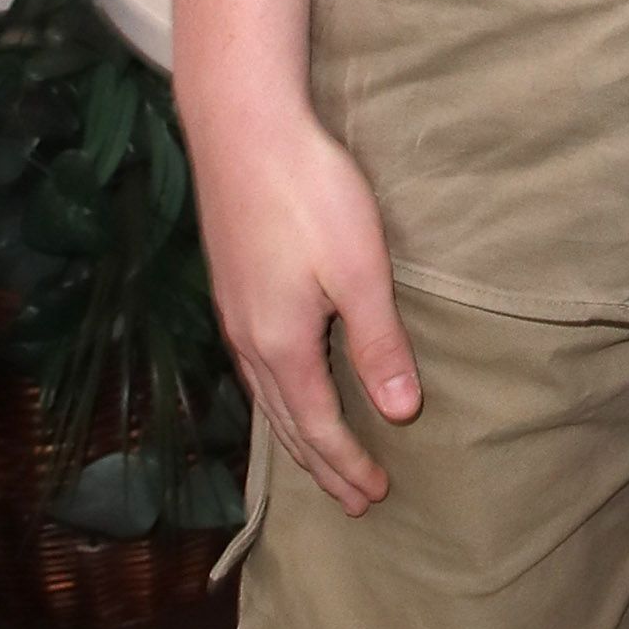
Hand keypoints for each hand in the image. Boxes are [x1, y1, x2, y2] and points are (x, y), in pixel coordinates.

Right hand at [183, 95, 420, 513]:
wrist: (243, 128)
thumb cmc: (309, 192)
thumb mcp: (359, 268)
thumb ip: (378, 342)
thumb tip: (399, 412)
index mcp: (282, 345)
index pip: (319, 426)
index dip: (349, 465)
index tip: (378, 494)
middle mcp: (249, 338)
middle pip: (286, 422)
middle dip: (321, 464)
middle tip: (353, 499)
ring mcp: (232, 311)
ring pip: (264, 395)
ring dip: (295, 432)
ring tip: (318, 456)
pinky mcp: (229, 281)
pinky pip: (252, 365)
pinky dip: (275, 396)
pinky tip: (283, 382)